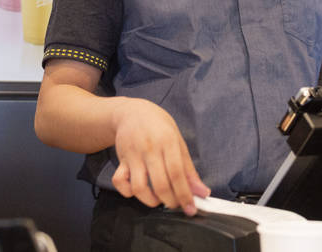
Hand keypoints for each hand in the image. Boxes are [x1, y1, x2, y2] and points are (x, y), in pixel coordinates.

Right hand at [110, 97, 209, 214]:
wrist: (132, 112)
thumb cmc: (159, 127)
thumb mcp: (178, 141)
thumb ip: (189, 169)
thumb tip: (202, 192)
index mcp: (168, 141)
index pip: (177, 173)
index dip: (185, 194)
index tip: (191, 209)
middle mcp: (149, 149)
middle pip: (160, 184)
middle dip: (171, 201)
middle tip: (176, 204)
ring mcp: (133, 155)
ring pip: (138, 187)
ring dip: (150, 200)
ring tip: (159, 199)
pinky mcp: (121, 159)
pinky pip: (119, 182)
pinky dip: (127, 192)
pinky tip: (138, 191)